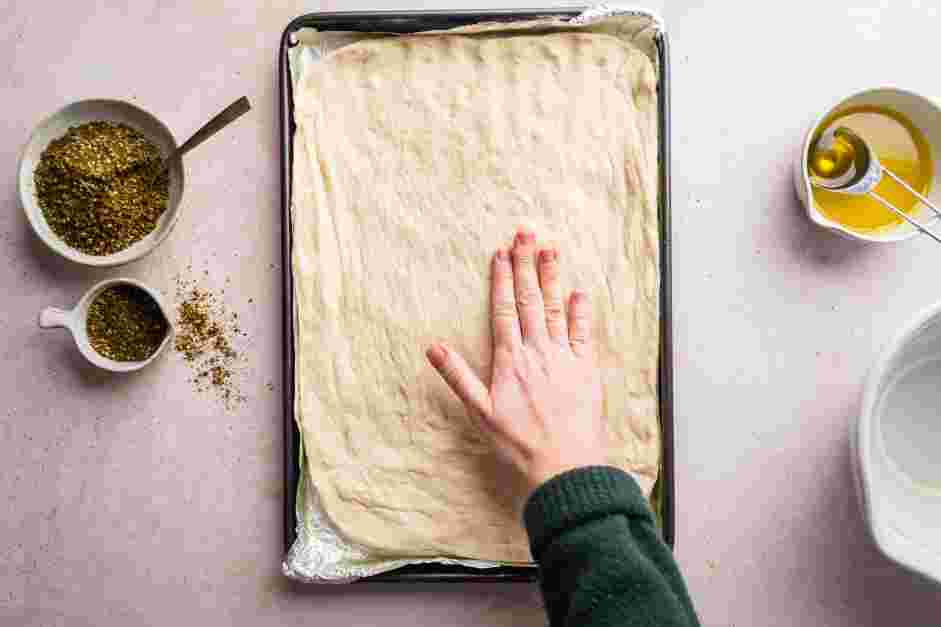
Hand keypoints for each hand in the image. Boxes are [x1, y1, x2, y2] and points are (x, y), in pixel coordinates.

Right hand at [426, 229, 605, 492]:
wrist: (565, 465)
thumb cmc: (520, 443)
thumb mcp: (480, 413)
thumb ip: (458, 377)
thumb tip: (433, 348)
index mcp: (510, 360)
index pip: (503, 309)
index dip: (501, 279)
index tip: (500, 253)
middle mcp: (537, 351)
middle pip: (529, 300)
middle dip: (526, 264)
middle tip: (525, 233)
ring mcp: (564, 358)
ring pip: (556, 308)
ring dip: (552, 277)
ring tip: (551, 248)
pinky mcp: (586, 369)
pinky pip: (584, 333)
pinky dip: (581, 310)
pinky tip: (579, 291)